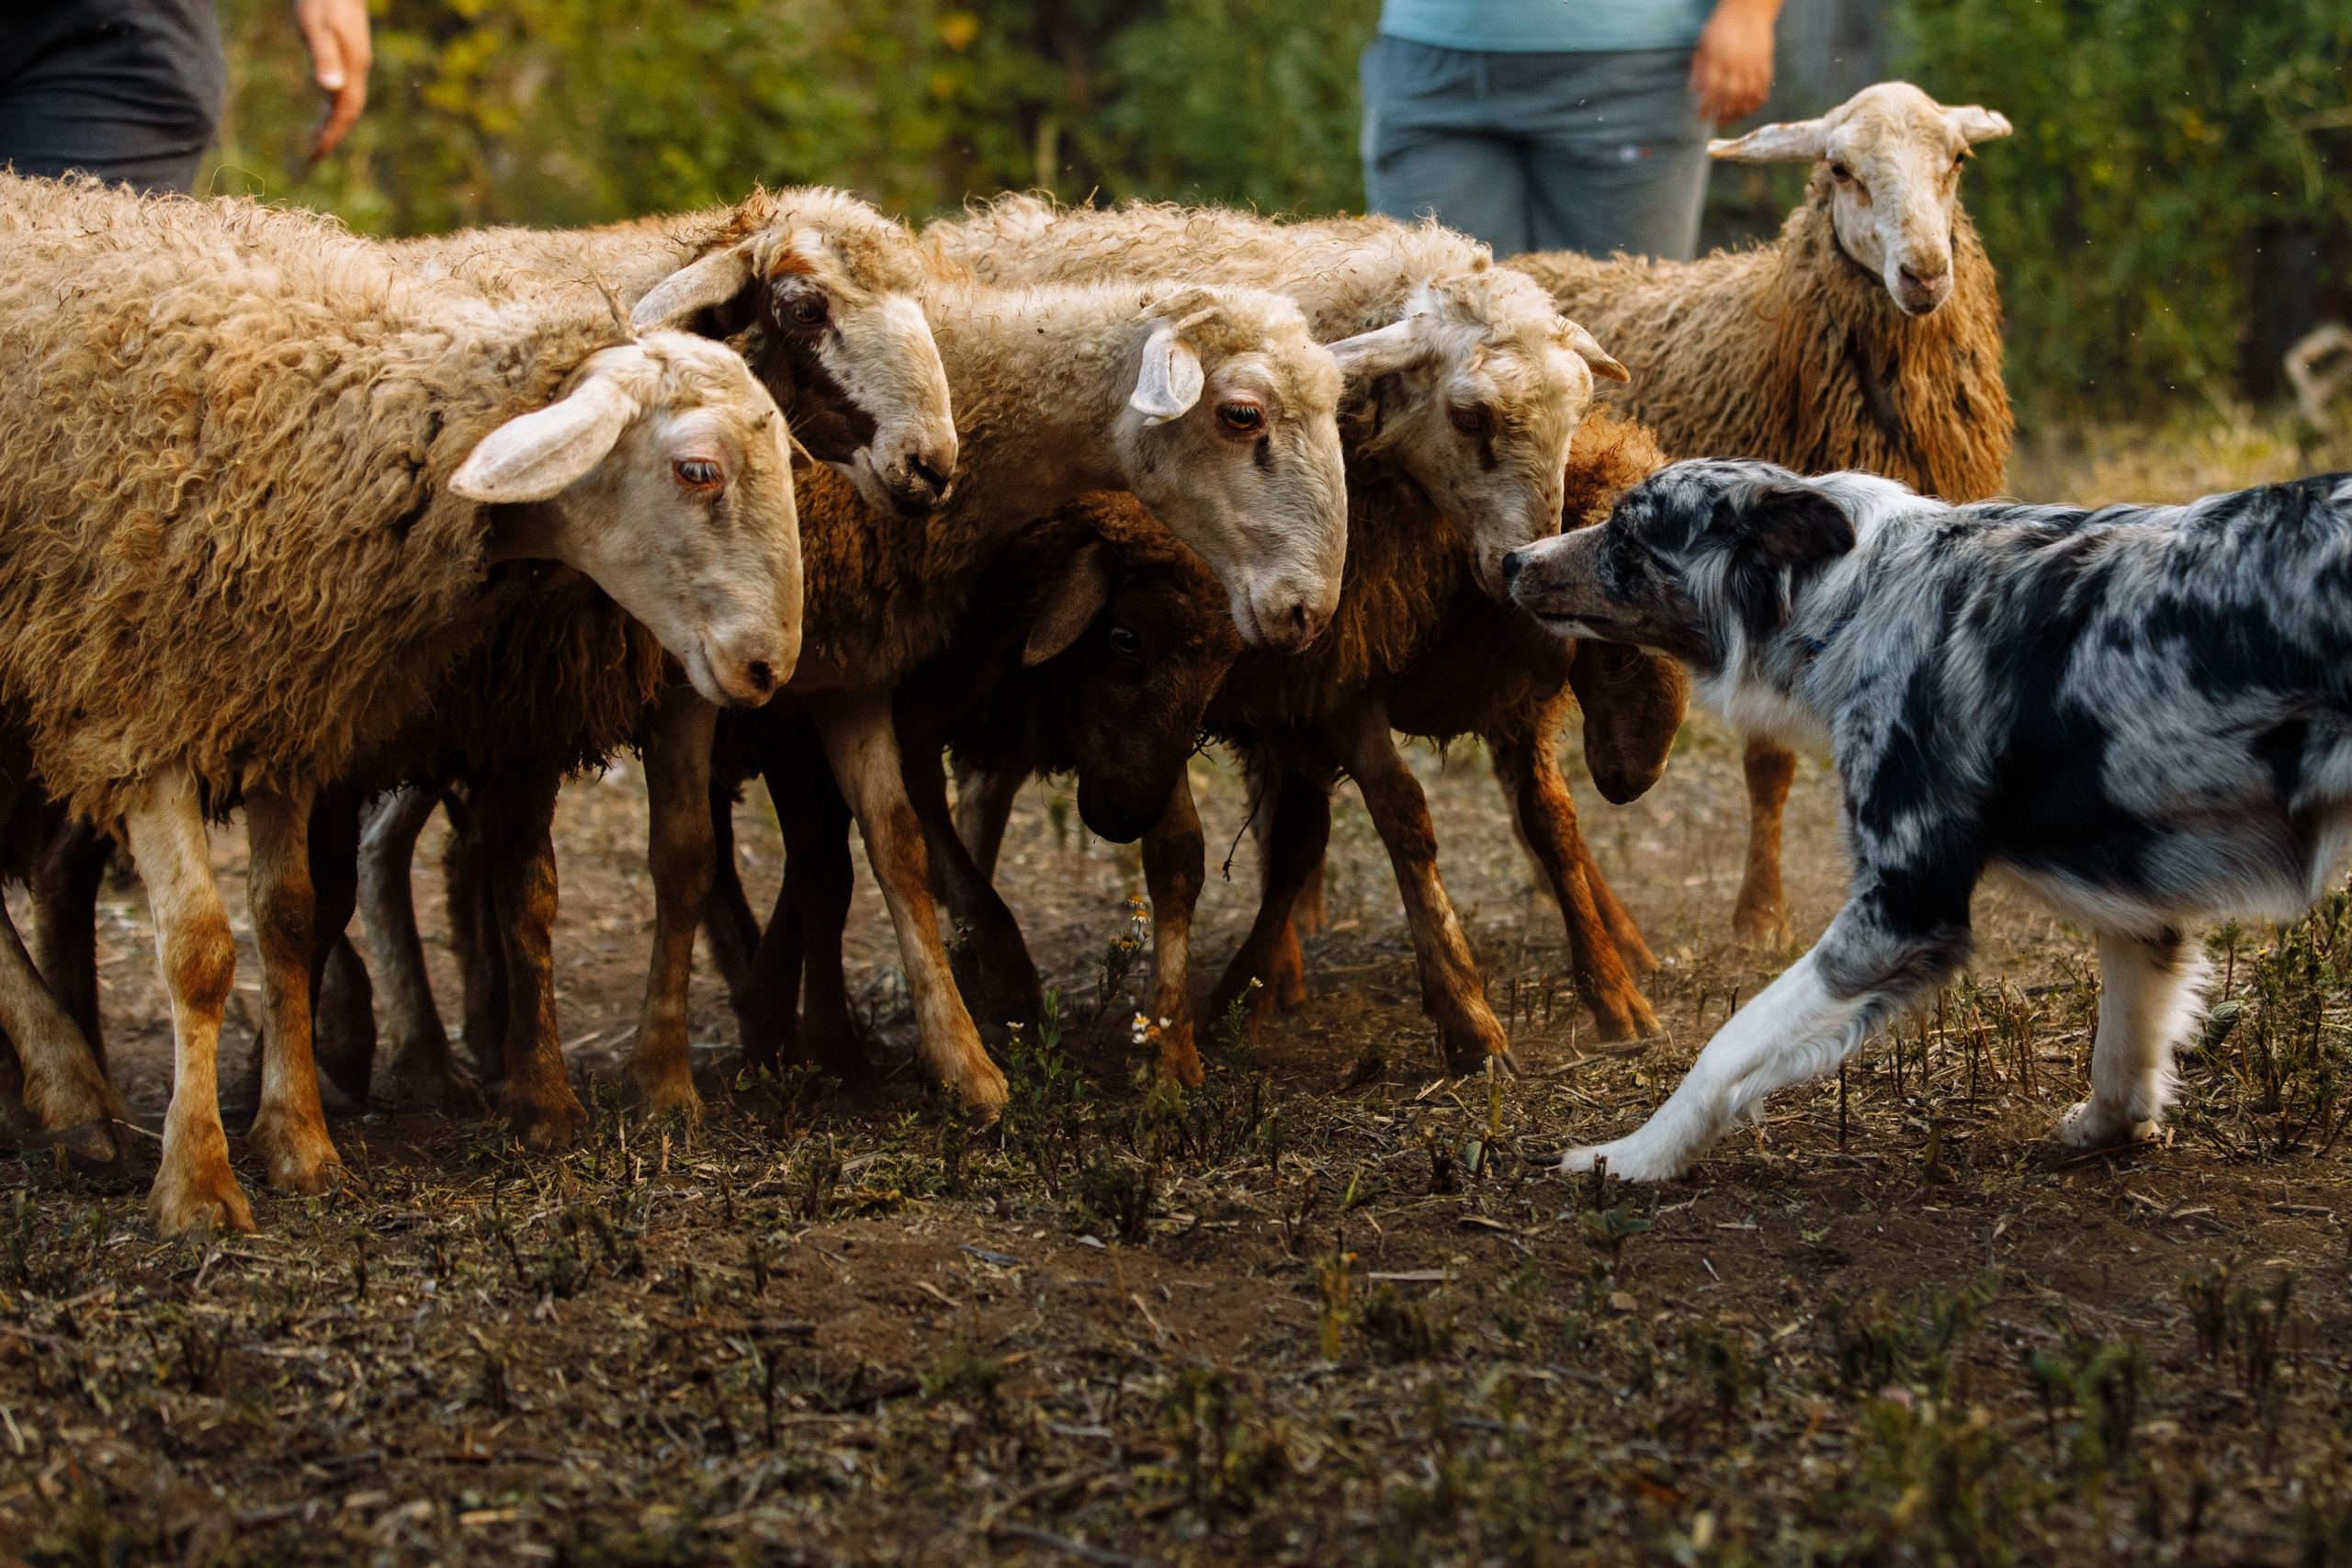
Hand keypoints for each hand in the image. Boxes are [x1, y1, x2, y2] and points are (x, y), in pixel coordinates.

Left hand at [295, 0, 371, 157]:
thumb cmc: (322, 0)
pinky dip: (333, 106)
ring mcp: (354, 62)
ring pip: (347, 102)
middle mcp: (357, 70)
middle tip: (313, 155)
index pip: (344, 112)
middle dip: (332, 136)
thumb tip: (330, 89)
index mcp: (352, 68)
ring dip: (333, 123)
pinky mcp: (348, 54)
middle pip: (349, 113)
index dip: (330, 135)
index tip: (314, 155)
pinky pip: (343, 90)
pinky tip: (323, 107)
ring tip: (315, 138)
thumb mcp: (316, 27)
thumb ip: (323, 57)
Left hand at [1689, 0, 1778, 126]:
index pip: (1712, 89)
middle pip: (1731, 97)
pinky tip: (1748, 108)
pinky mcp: (1765, 63)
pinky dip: (1756, 101)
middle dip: (1723, 114)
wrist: (1747, 11)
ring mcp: (1753, 64)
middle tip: (1716, 122)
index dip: (1707, 106)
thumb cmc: (1720, 28)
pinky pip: (1763, 88)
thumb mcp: (1703, 44)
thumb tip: (1693, 90)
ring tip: (1730, 119)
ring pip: (1748, 95)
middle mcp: (1737, 63)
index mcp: (1719, 59)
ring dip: (1739, 112)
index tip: (1702, 116)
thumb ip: (1699, 67)